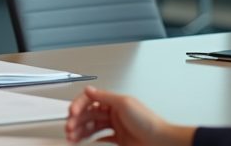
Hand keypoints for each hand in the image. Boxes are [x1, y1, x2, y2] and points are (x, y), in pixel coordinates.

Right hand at [66, 87, 194, 145]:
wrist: (161, 142)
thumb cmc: (148, 122)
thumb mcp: (124, 104)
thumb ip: (104, 96)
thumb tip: (89, 89)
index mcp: (114, 101)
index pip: (91, 100)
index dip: (79, 105)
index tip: (72, 112)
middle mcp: (114, 112)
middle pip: (89, 114)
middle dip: (77, 120)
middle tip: (69, 128)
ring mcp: (116, 126)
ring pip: (92, 126)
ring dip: (81, 131)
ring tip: (72, 138)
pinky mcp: (118, 139)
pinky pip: (100, 137)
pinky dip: (91, 139)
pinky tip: (85, 141)